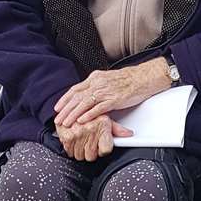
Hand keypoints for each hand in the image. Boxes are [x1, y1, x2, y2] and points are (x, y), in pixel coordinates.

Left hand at [54, 58, 171, 128]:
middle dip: (65, 110)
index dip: (64, 99)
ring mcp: (105, 91)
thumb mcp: (107, 79)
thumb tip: (86, 93)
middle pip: (76, 97)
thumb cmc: (127, 80)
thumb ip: (96, 86)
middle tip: (57, 119)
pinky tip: (82, 121)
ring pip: (84, 103)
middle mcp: (98, 83)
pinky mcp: (114, 99)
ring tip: (66, 123)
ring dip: (73, 114)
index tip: (57, 108)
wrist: (142, 78)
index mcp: (95, 78)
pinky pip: (98, 108)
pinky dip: (89, 115)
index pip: (75, 89)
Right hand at [55, 115, 131, 161]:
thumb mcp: (105, 119)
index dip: (103, 149)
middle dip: (91, 152)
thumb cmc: (89, 114)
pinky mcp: (66, 138)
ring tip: (82, 141)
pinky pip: (70, 152)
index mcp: (101, 126)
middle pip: (91, 156)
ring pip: (81, 156)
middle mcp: (88, 131)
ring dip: (81, 151)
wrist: (70, 107)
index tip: (101, 146)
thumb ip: (117, 129)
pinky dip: (71, 149)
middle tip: (90, 143)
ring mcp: (76, 135)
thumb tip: (129, 134)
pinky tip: (74, 140)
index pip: (105, 150)